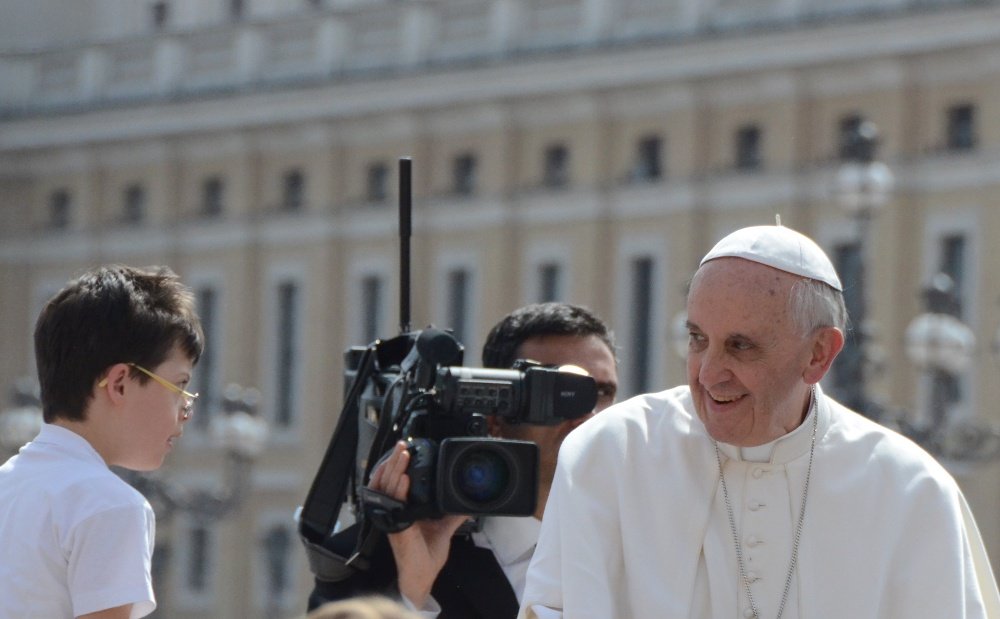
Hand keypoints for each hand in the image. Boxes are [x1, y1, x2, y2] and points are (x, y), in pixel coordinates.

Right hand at [369, 441, 468, 607]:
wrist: (422, 575)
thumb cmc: (427, 555)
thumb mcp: (444, 530)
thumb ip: (453, 515)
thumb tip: (468, 504)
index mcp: (404, 509)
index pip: (396, 482)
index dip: (397, 466)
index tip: (405, 451)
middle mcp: (396, 511)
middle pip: (390, 480)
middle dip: (395, 461)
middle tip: (402, 445)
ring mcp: (395, 518)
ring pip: (390, 488)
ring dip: (396, 469)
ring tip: (403, 455)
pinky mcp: (398, 526)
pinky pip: (396, 504)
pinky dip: (400, 490)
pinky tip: (405, 478)